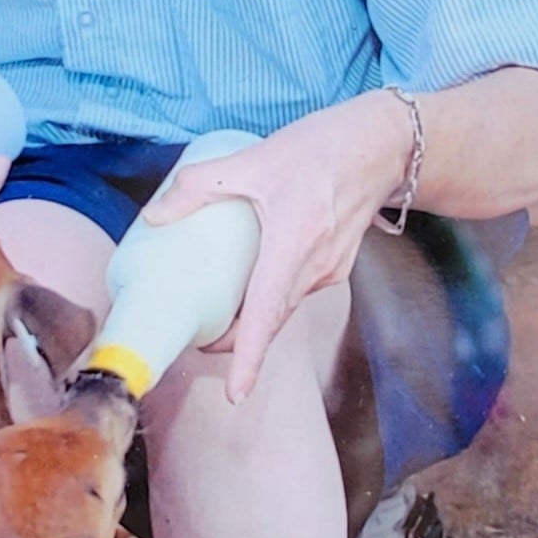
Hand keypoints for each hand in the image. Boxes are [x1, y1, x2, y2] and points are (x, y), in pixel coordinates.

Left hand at [142, 97, 409, 403]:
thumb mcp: (253, 158)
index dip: (250, 356)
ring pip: (285, 308)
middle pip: (272, 320)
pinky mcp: (336, 263)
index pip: (267, 313)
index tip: (236, 393)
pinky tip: (251, 283)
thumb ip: (198, 185)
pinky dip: (273, 299)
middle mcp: (316, 266)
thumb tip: (153, 216)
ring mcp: (330, 268)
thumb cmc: (322, 148)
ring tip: (217, 315)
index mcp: (293, 243)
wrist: (383, 144)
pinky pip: (298, 291)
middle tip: (199, 342)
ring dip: (254, 320)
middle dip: (238, 343)